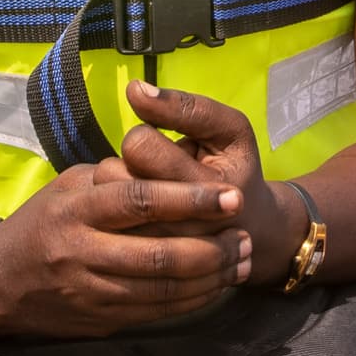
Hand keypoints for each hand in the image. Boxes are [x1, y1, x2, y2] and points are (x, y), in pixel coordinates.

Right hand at [0, 156, 244, 337]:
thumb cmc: (40, 224)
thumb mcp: (67, 187)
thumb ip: (114, 178)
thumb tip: (166, 166)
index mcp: (74, 209)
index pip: (139, 202)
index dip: (189, 200)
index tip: (231, 196)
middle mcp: (81, 252)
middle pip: (158, 255)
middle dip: (212, 247)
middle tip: (247, 235)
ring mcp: (89, 291)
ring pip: (162, 290)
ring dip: (211, 278)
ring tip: (243, 260)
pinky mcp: (99, 320)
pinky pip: (156, 313)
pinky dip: (192, 300)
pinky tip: (217, 285)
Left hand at [114, 80, 282, 284]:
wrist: (250, 230)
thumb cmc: (234, 169)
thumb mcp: (230, 129)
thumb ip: (188, 108)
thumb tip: (134, 89)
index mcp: (208, 190)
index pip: (139, 145)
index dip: (145, 136)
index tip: (160, 143)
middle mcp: (182, 226)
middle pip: (114, 174)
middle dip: (127, 163)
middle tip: (151, 168)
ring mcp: (161, 251)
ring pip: (105, 203)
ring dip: (117, 188)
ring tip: (146, 190)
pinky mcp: (145, 266)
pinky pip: (107, 227)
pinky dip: (114, 213)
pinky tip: (136, 212)